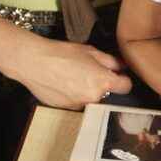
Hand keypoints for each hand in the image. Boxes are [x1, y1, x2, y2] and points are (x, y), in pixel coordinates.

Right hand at [9, 36, 131, 108]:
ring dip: (87, 91)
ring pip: (91, 99)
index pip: (126, 86)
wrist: (34, 62)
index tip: (117, 76)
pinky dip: (73, 95)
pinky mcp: (66, 108)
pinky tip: (63, 84)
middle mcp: (94, 97)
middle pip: (107, 93)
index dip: (122, 79)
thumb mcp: (91, 51)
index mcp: (104, 82)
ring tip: (73, 77)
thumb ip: (111, 61)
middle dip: (102, 84)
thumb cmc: (62, 54)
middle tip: (89, 72)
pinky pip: (76, 102)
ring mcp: (79, 105)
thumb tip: (122, 67)